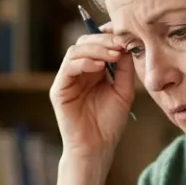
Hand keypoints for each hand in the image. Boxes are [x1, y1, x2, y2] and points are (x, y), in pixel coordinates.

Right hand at [49, 26, 136, 159]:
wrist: (98, 147)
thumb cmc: (109, 123)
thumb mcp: (123, 91)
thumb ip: (124, 69)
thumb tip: (126, 46)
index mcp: (93, 71)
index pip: (97, 44)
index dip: (109, 37)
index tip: (126, 38)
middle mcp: (78, 72)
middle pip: (84, 42)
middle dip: (103, 41)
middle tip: (120, 45)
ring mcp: (67, 79)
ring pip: (75, 51)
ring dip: (95, 49)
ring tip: (113, 56)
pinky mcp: (59, 90)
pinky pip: (68, 67)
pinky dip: (84, 63)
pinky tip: (99, 67)